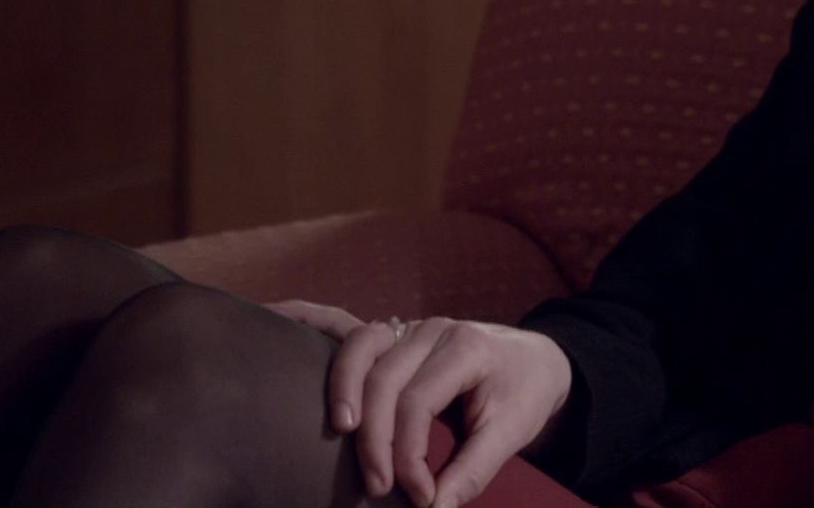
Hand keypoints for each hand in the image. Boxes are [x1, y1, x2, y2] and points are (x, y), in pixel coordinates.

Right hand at [264, 300, 572, 507]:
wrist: (535, 359)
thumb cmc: (523, 392)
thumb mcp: (512, 432)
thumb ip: (473, 470)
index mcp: (466, 348)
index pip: (419, 402)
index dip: (409, 454)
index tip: (418, 496)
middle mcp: (433, 329)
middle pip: (385, 376)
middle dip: (374, 436)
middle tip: (377, 484)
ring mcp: (410, 327)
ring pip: (361, 346)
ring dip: (344, 387)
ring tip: (340, 430)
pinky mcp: (393, 334)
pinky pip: (346, 327)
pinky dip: (312, 325)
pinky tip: (278, 324)